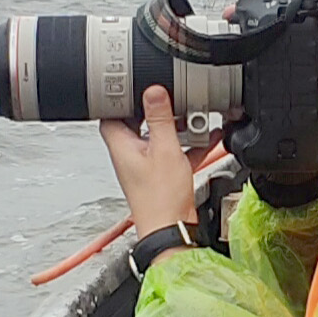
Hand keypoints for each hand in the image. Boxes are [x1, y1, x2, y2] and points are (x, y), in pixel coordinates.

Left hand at [99, 85, 199, 236]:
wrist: (172, 229)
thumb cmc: (161, 199)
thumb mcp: (164, 149)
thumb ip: (160, 118)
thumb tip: (152, 91)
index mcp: (122, 146)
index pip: (111, 113)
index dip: (122, 98)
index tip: (137, 86)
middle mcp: (130, 154)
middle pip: (138, 122)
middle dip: (157, 110)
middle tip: (172, 100)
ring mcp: (146, 165)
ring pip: (159, 137)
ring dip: (177, 127)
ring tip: (193, 120)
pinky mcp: (162, 175)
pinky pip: (174, 152)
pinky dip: (188, 144)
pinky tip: (207, 138)